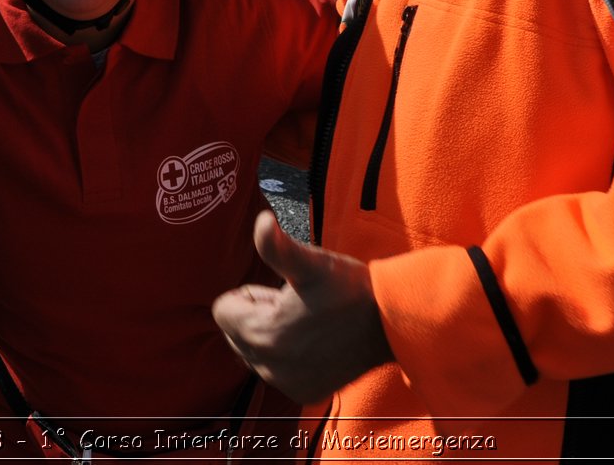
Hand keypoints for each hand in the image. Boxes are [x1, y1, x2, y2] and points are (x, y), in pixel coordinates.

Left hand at [211, 210, 392, 403]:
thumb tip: (261, 221)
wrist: (390, 325)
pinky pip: (276, 370)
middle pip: (236, 332)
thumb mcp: (311, 263)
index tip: (283, 292)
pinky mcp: (305, 392)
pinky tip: (316, 342)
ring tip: (308, 322)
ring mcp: (286, 384)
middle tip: (297, 306)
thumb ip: (278, 246)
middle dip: (259, 316)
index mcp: (260, 336)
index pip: (223, 310)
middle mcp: (268, 368)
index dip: (252, 295)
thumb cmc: (349, 289)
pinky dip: (287, 356)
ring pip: (255, 351)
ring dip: (272, 335)